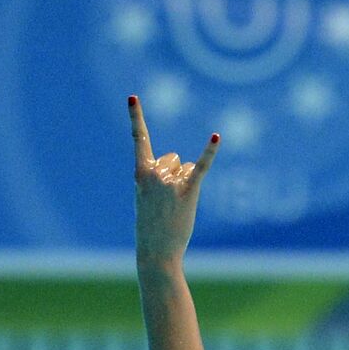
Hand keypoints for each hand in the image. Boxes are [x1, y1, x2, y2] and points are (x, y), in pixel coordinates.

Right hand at [128, 95, 219, 263]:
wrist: (156, 252)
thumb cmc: (151, 228)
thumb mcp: (146, 198)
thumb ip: (155, 179)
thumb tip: (179, 166)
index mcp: (140, 173)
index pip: (139, 140)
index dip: (135, 117)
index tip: (132, 97)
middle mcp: (154, 173)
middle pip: (174, 159)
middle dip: (175, 177)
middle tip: (166, 203)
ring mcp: (170, 182)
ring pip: (187, 168)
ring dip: (186, 184)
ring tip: (176, 206)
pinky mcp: (188, 191)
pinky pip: (201, 168)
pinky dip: (210, 152)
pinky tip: (216, 137)